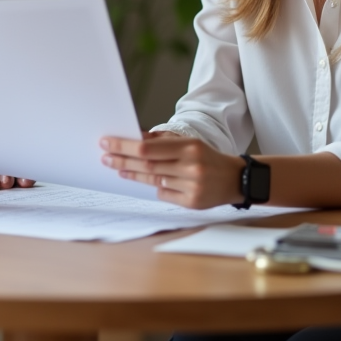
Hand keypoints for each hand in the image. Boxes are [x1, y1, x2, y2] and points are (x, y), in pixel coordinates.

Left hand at [99, 134, 242, 208]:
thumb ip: (162, 141)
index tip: (107, 142)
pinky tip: (145, 180)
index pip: (148, 148)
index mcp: (189, 147)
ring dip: (133, 174)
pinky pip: (164, 194)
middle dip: (123, 160)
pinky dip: (155, 187)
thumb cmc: (206, 157)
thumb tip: (135, 138)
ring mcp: (192, 187)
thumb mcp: (188, 143)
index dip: (125, 146)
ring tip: (118, 168)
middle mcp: (191, 167)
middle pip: (148, 165)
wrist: (235, 179)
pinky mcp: (192, 203)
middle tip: (105, 156)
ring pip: (154, 181)